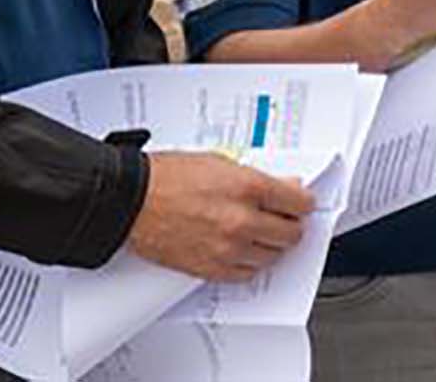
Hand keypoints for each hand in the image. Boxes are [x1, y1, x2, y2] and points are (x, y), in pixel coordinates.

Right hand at [126, 151, 314, 281]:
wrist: (132, 201)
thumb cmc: (166, 178)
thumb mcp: (218, 161)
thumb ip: (255, 177)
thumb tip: (283, 186)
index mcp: (247, 188)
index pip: (299, 203)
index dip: (303, 202)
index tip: (301, 203)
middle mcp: (242, 221)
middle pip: (291, 234)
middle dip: (291, 225)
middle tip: (283, 218)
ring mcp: (228, 248)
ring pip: (273, 257)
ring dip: (271, 246)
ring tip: (259, 233)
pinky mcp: (212, 269)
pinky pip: (247, 274)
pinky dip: (250, 263)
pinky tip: (243, 250)